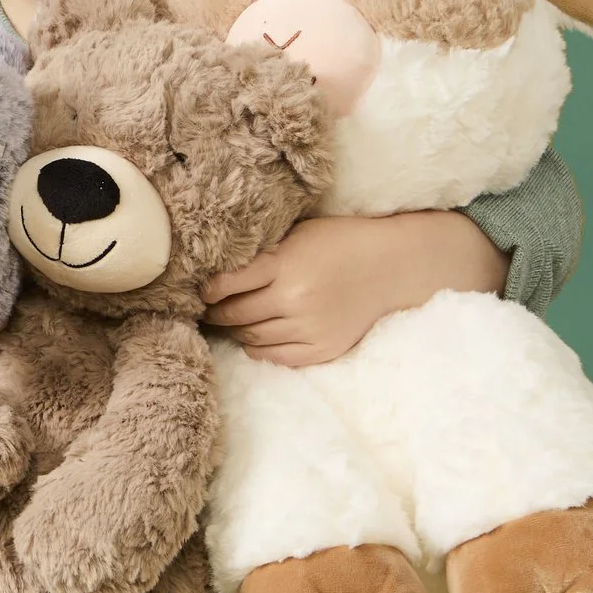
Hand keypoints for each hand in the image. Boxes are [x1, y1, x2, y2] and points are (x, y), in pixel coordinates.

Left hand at [202, 211, 508, 366]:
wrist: (392, 266)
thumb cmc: (341, 242)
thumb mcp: (299, 235)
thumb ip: (263, 254)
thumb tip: (220, 268)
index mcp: (284, 265)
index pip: (226, 284)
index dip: (207, 290)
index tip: (200, 289)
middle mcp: (294, 300)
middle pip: (235, 315)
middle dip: (216, 313)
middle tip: (205, 309)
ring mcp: (308, 328)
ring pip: (251, 338)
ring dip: (236, 331)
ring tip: (229, 321)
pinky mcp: (322, 349)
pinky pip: (275, 357)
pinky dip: (259, 348)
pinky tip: (255, 336)